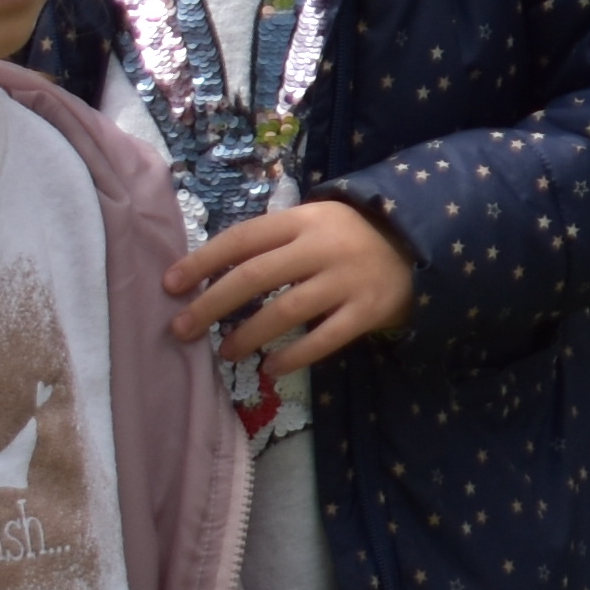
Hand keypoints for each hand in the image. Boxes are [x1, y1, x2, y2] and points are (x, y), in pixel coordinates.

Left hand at [167, 196, 417, 374]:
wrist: (419, 248)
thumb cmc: (349, 239)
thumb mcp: (313, 224)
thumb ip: (271, 242)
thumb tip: (208, 274)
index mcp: (303, 220)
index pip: (242, 239)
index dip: (202, 262)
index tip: (170, 285)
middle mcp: (323, 247)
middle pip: (256, 276)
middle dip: (212, 304)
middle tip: (181, 329)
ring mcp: (347, 280)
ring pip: (287, 309)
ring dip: (249, 333)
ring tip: (226, 352)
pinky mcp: (368, 310)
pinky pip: (325, 338)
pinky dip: (295, 356)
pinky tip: (271, 368)